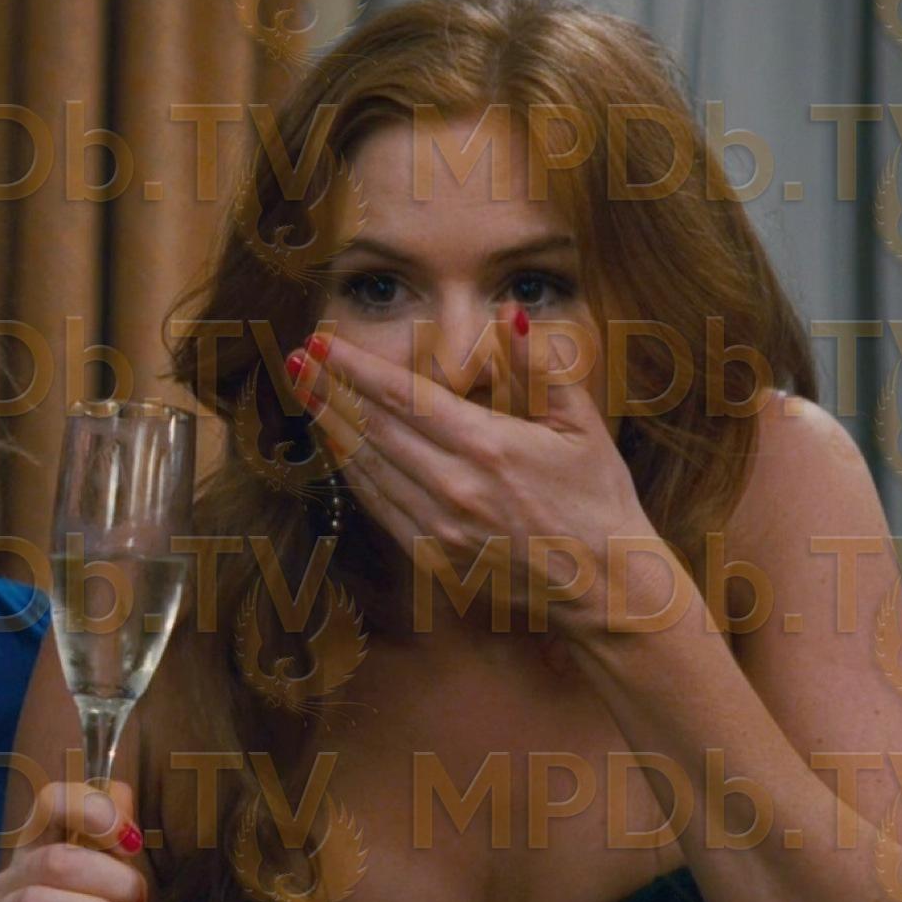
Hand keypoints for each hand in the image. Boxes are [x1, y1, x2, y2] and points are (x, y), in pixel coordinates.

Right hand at [0, 780, 148, 901]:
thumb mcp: (120, 879)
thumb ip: (116, 836)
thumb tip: (117, 792)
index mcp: (42, 845)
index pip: (51, 802)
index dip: (95, 812)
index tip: (132, 843)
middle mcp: (14, 874)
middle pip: (54, 860)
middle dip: (111, 879)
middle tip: (137, 901)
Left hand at [290, 315, 659, 636]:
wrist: (604, 586)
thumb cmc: (596, 499)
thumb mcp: (579, 425)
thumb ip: (537, 369)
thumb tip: (509, 315)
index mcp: (487, 447)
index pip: (403, 396)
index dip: (356, 367)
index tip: (323, 343)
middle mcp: (453, 486)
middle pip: (373, 428)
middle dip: (330, 389)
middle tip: (297, 359)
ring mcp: (437, 526)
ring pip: (367, 466)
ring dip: (331, 426)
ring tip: (305, 393)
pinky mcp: (431, 556)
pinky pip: (377, 505)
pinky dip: (352, 470)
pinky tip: (337, 445)